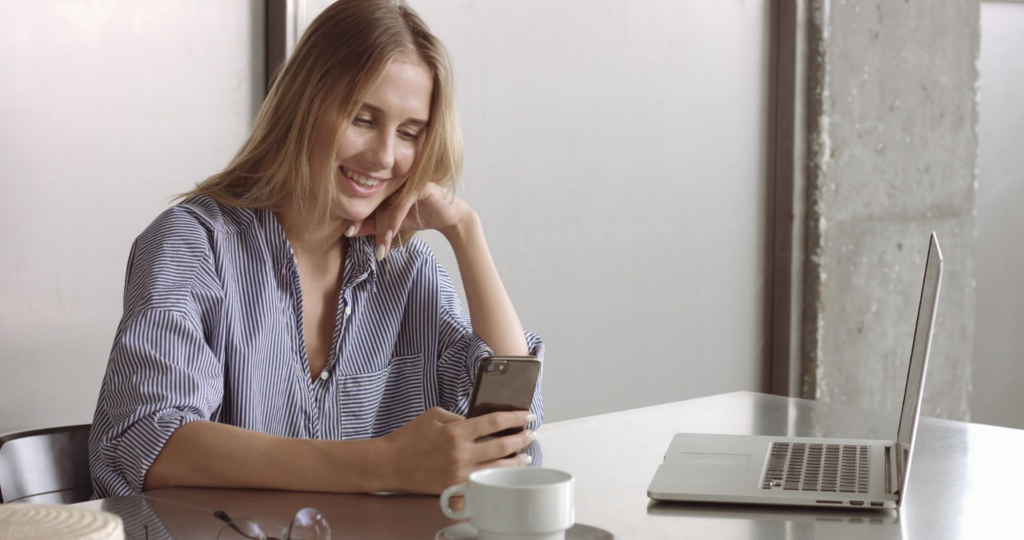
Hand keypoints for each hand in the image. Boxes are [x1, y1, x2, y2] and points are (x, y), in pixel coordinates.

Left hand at [343, 182, 471, 258]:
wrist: (449, 217)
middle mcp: (394, 181)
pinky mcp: (418, 185)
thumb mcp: (394, 224)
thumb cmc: (422, 216)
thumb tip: (349, 232)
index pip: (369, 201)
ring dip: (385, 229)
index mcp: (386, 186)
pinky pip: (402, 204)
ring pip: (389, 206)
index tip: (348, 233)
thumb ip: (374, 225)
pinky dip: (396, 220)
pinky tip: (391, 235)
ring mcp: (406, 181)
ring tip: (382, 248)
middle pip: (377, 204)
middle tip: (365, 244)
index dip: (358, 217)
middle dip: (372, 227)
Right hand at [379, 407, 535, 493]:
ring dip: (514, 461)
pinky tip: (502, 475)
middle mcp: (460, 453)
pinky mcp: (454, 488)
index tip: (527, 416)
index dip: (515, 418)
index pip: (494, 422)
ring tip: (524, 457)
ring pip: (496, 467)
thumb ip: (459, 417)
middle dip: (521, 440)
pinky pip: (481, 483)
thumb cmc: (409, 437)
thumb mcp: (434, 415)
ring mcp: (458, 473)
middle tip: (530, 435)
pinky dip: (494, 478)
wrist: (389, 464)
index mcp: (456, 431)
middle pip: (502, 445)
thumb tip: (480, 423)